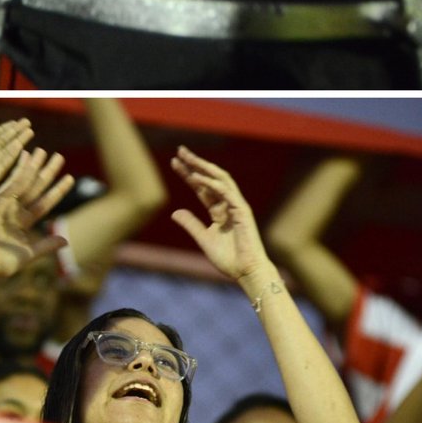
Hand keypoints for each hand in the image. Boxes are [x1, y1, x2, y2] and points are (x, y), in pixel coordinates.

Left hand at [0, 116, 33, 214]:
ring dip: (18, 140)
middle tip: (27, 122)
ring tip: (29, 130)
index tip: (13, 122)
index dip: (1, 129)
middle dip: (14, 132)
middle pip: (1, 142)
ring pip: (5, 151)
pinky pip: (4, 164)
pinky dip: (13, 154)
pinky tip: (21, 144)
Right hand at [0, 147, 72, 279]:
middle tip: (59, 156)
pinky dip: (19, 171)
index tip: (70, 177)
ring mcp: (4, 205)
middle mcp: (14, 210)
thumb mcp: (29, 253)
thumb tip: (66, 241)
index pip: (45, 202)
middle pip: (36, 187)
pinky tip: (27, 158)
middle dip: (47, 171)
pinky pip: (10, 184)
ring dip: (33, 165)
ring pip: (23, 181)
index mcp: (22, 221)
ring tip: (44, 151)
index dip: (58, 190)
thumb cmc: (1, 263)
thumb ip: (46, 245)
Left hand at [170, 146, 269, 282]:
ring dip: (204, 167)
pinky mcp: (242, 211)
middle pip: (210, 178)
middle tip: (181, 150)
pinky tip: (197, 177)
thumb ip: (191, 224)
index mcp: (219, 211)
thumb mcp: (204, 239)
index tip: (174, 162)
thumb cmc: (229, 259)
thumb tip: (175, 211)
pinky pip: (226, 193)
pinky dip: (212, 184)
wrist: (246, 272)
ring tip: (188, 157)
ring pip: (221, 179)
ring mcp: (236, 206)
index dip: (189, 174)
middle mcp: (228, 204)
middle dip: (196, 163)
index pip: (202, 187)